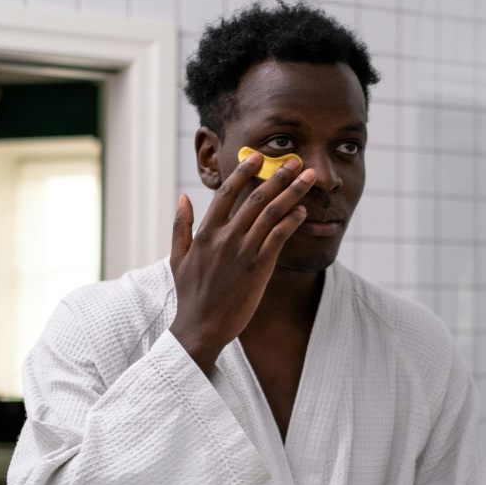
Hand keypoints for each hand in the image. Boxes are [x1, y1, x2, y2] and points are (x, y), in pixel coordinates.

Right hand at [168, 151, 315, 373]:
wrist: (200, 328)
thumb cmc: (190, 295)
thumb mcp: (177, 258)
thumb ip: (180, 225)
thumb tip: (182, 197)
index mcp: (205, 233)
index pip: (226, 193)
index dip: (243, 172)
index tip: (258, 156)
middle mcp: (225, 238)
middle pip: (255, 198)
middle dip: (278, 175)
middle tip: (296, 160)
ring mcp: (242, 252)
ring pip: (270, 214)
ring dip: (292, 193)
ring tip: (308, 178)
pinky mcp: (258, 269)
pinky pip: (277, 238)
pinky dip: (291, 222)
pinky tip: (302, 211)